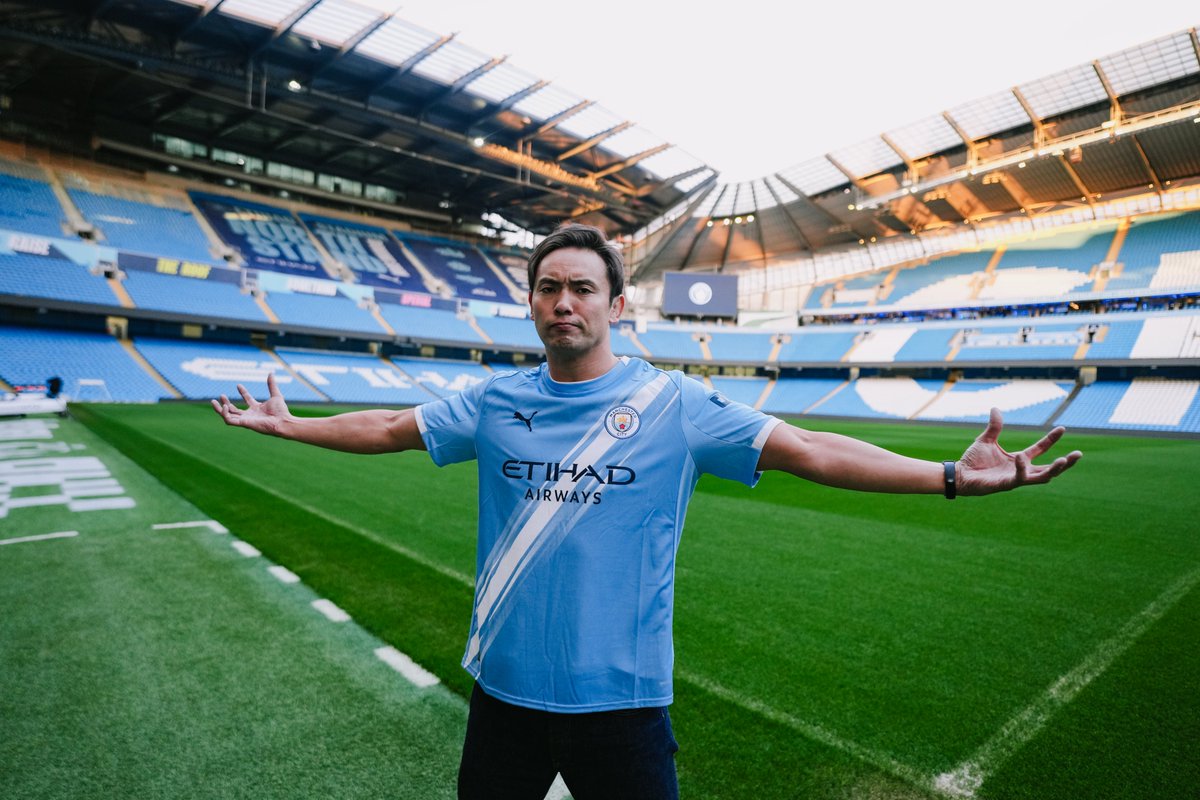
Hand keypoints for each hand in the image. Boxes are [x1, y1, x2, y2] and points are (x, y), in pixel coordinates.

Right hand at [211, 372, 290, 435]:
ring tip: (213, 401)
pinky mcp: (243, 424)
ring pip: (228, 416)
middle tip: (221, 395)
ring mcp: (246, 420)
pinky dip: (225, 414)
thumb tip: (271, 372)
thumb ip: (271, 385)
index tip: (238, 385)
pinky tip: (225, 406)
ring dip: (220, 409)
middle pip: (234, 410)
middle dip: (226, 402)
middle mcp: (250, 415)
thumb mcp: (275, 395)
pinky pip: (229, 420)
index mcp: (257, 408)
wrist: (282, 421)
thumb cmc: (281, 411)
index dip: (243, 392)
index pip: (247, 399)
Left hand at [958, 407, 1080, 495]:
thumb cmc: (973, 460)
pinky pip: (1020, 477)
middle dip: (1066, 463)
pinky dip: (1022, 468)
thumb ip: (994, 426)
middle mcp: (1021, 470)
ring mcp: (1016, 478)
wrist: (959, 474)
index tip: (1062, 427)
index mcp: (1020, 459)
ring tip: (1064, 459)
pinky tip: (1021, 457)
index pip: (1040, 449)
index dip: (1051, 439)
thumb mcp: (986, 440)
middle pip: (1050, 468)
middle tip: (1079, 454)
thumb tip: (996, 408)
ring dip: (1054, 470)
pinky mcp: (1007, 484)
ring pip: (1042, 477)